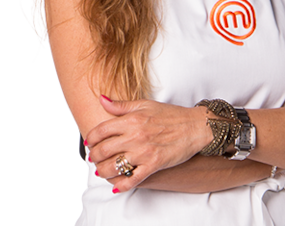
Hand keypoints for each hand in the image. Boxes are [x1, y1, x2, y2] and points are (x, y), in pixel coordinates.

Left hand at [85, 97, 211, 192]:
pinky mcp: (153, 165)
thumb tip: (101, 99)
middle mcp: (135, 136)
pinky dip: (120, 185)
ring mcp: (144, 152)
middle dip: (94, 156)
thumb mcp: (145, 104)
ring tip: (102, 170)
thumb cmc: (171, 115)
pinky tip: (116, 183)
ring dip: (102, 171)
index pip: (101, 130)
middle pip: (103, 150)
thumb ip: (121, 105)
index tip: (90, 142)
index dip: (91, 138)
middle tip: (94, 157)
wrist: (194, 126)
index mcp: (132, 119)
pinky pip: (131, 180)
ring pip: (113, 167)